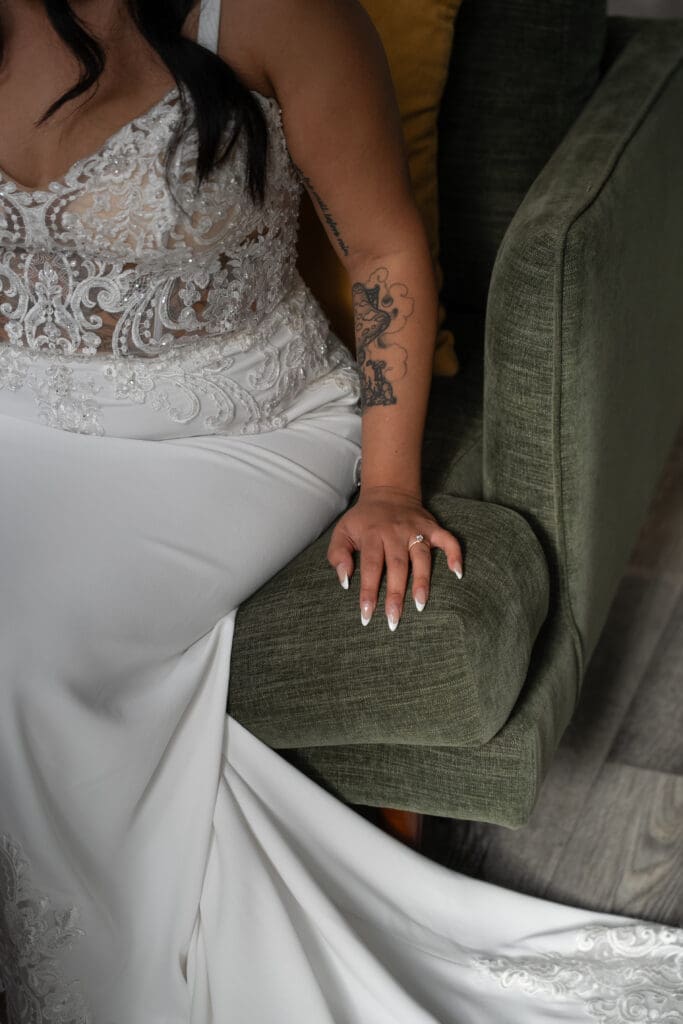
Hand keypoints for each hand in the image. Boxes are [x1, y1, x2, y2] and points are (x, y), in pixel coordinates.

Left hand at [326, 486, 462, 629]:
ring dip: (422, 580)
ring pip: (422, 557)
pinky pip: (448, 540)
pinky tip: (457, 573)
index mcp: (372, 534)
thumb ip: (337, 555)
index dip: (369, 592)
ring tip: (420, 604)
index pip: (371, 566)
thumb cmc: (363, 520)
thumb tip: (345, 580)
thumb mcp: (342, 532)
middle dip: (395, 594)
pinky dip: (455, 554)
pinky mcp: (432, 527)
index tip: (367, 615)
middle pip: (397, 566)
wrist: (387, 491)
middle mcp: (395, 532)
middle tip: (394, 619)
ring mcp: (416, 530)